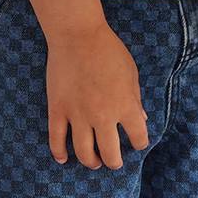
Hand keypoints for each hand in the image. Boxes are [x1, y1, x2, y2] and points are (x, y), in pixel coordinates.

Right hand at [46, 22, 149, 169]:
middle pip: (110, 154)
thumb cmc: (108, 50)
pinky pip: (56, 139)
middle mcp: (103, 115)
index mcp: (126, 106)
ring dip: (90, 162)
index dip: (139, 143)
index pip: (138, 137)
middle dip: (114, 162)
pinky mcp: (58, 109)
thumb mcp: (131, 73)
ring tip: (94, 162)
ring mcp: (78, 114)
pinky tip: (63, 158)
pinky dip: (59, 153)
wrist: (77, 35)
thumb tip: (140, 119)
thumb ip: (135, 99)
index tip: (137, 143)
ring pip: (84, 152)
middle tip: (113, 161)